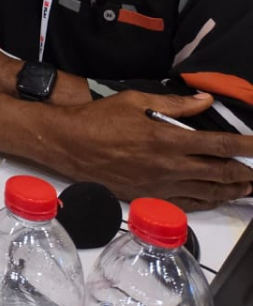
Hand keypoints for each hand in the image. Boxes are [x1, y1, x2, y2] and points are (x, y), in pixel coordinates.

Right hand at [45, 91, 252, 210]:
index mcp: (167, 139)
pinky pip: (187, 204)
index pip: (219, 145)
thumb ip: (175, 104)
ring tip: (246, 188)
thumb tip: (206, 101)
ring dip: (232, 190)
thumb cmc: (100, 118)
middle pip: (219, 173)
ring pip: (208, 192)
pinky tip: (215, 197)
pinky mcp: (149, 198)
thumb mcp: (135, 101)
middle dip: (244, 173)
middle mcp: (169, 166)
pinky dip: (207, 201)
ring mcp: (160, 186)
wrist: (69, 145)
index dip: (246, 145)